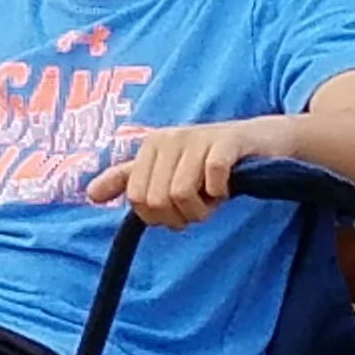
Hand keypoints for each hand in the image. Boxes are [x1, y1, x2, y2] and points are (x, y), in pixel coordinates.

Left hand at [87, 118, 279, 227]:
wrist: (265, 141)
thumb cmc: (211, 160)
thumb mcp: (166, 168)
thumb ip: (128, 180)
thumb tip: (89, 195)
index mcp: (150, 146)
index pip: (136, 198)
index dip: (159, 217)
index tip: (178, 212)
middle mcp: (168, 138)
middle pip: (157, 200)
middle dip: (182, 216)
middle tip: (201, 205)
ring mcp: (197, 138)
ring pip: (182, 194)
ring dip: (203, 208)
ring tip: (214, 196)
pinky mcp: (227, 142)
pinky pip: (212, 178)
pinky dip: (220, 193)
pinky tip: (227, 187)